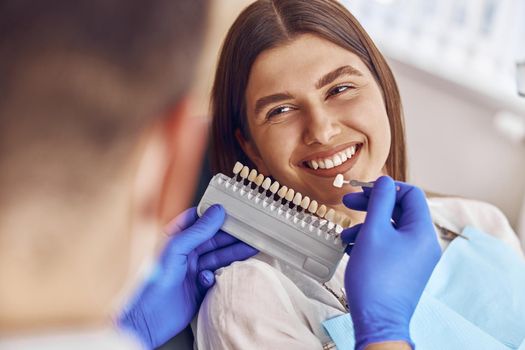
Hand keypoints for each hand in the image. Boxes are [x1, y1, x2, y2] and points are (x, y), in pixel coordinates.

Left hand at [117, 204, 257, 348]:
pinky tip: (211, 277)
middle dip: (230, 235)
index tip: (232, 211)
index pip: (197, 220)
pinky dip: (217, 275)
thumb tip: (216, 212)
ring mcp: (191, 270)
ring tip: (250, 247)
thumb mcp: (176, 248)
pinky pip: (215, 276)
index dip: (214, 215)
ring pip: (217, 256)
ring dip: (232, 252)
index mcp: (173, 238)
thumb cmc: (151, 281)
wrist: (146, 319)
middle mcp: (182, 252)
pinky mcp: (197, 288)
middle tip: (249, 231)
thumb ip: (198, 230)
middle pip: (212, 238)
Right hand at [341, 176, 440, 349]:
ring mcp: (414, 258)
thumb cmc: (375, 278)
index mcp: (422, 232)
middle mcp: (423, 243)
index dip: (386, 187)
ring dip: (366, 226)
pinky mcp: (403, 270)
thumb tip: (384, 181)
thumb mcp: (373, 233)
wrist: (378, 321)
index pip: (411, 194)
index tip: (363, 189)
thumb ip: (379, 202)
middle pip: (399, 211)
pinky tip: (351, 248)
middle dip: (371, 206)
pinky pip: (388, 246)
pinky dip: (370, 242)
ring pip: (390, 229)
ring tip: (345, 235)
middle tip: (347, 202)